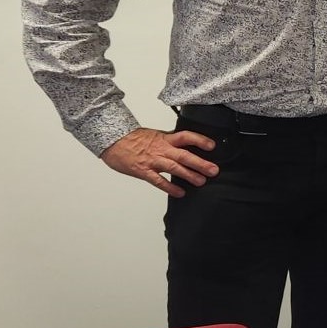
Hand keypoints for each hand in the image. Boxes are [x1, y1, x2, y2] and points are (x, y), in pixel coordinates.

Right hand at [101, 127, 218, 197]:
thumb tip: (185, 146)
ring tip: (201, 182)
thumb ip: (170, 141)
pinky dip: (170, 187)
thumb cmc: (133, 139)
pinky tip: (180, 192)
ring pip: (174, 168)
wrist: (112, 140)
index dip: (200, 140)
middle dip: (200, 163)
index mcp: (165, 138)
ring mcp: (152, 161)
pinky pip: (158, 181)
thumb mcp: (155, 135)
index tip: (212, 145)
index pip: (186, 136)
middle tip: (213, 170)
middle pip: (184, 155)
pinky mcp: (143, 171)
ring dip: (189, 175)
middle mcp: (161, 149)